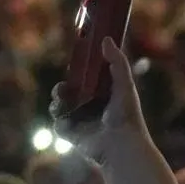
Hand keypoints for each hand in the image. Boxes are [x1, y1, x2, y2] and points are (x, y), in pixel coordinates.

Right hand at [49, 37, 149, 166]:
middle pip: (69, 93)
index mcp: (105, 96)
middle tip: (63, 87)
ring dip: (57, 102)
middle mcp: (93, 109)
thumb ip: (117, 62)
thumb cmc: (127, 115)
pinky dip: (60, 122)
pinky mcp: (73, 136)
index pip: (87, 80)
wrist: (121, 145)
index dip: (77, 73)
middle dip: (62, 88)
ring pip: (60, 107)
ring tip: (61, 101)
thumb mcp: (125, 85)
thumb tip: (105, 39)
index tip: (72, 66)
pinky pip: (59, 125)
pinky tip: (67, 121)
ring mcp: (82, 122)